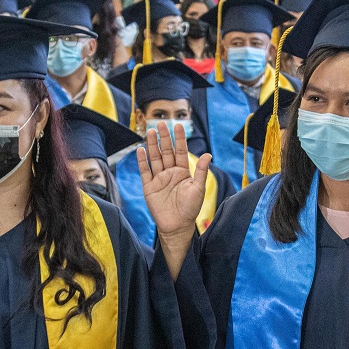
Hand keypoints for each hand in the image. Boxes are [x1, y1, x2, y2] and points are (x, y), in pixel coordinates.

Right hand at [137, 121, 210, 240]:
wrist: (177, 226)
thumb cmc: (190, 208)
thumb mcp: (198, 188)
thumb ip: (201, 171)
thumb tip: (208, 154)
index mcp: (182, 172)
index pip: (180, 151)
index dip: (179, 138)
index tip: (178, 125)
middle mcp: (170, 173)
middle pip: (166, 151)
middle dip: (164, 137)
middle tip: (161, 123)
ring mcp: (159, 179)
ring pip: (155, 158)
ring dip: (152, 145)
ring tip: (149, 132)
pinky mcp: (149, 187)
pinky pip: (145, 171)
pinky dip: (142, 161)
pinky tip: (140, 150)